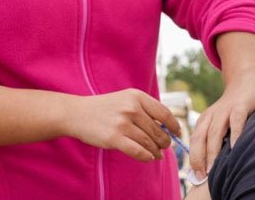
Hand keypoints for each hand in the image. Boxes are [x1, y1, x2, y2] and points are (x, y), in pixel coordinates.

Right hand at [63, 88, 180, 162]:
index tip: (177, 132)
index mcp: (137, 96)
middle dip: (165, 141)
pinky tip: (148, 158)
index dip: (174, 125)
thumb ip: (145, 110)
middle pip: (158, 130)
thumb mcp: (126, 100)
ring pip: (149, 142)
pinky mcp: (114, 138)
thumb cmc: (105, 108)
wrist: (77, 113)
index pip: (164, 113)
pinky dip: (146, 157)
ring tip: (158, 155)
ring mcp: (123, 123)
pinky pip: (137, 151)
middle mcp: (132, 108)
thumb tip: (167, 127)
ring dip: (156, 151)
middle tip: (166, 146)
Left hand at [189, 77, 254, 180]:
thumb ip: (217, 141)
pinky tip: (235, 147)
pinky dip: (235, 134)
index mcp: (204, 121)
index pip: (194, 142)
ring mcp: (226, 110)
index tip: (196, 177)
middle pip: (200, 138)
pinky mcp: (241, 106)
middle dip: (199, 158)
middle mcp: (212, 115)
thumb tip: (210, 169)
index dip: (194, 159)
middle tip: (202, 177)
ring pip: (215, 132)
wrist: (246, 82)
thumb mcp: (221, 123)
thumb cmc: (234, 110)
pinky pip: (236, 120)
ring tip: (214, 169)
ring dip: (213, 152)